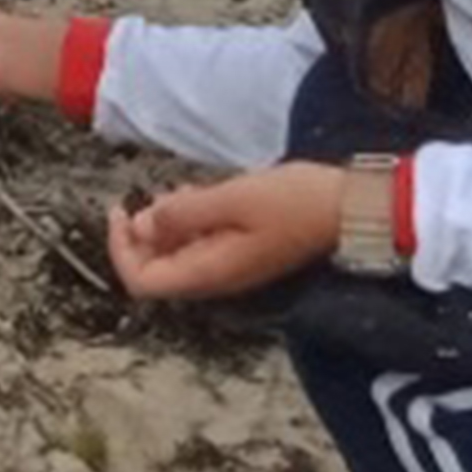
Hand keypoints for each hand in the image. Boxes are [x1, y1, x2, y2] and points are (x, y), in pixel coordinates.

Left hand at [107, 162, 348, 302]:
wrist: (353, 211)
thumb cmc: (293, 203)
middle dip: (142, 233)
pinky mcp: (246, 250)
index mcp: (210, 272)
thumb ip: (183, 214)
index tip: (119, 210)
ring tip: (180, 189)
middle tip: (149, 194)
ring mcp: (233, 266)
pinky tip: (202, 192)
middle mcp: (217, 278)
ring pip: (179, 253)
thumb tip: (142, 225)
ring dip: (167, 222)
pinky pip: (203, 242)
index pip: (143, 282)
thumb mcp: (232, 199)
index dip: (120, 249)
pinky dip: (191, 219)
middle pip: (156, 269)